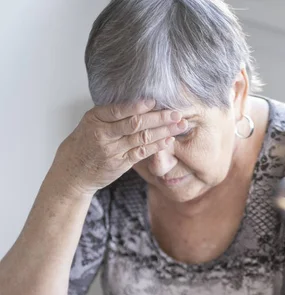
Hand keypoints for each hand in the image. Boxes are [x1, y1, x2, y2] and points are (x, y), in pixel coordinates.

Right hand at [49, 101, 186, 194]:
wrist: (73, 171)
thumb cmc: (84, 143)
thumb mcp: (90, 123)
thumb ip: (111, 115)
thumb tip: (139, 102)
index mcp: (96, 118)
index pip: (120, 110)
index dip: (138, 106)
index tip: (155, 101)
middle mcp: (103, 134)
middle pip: (135, 124)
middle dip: (159, 118)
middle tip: (177, 113)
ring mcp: (112, 150)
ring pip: (142, 138)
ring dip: (163, 131)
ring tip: (180, 125)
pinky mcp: (120, 164)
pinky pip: (141, 153)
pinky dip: (156, 146)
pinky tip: (168, 140)